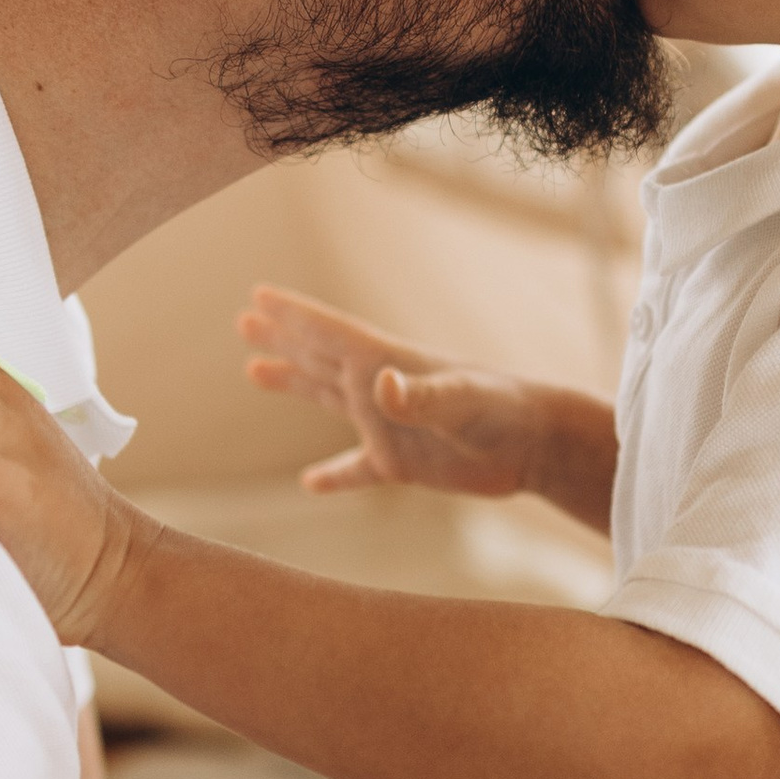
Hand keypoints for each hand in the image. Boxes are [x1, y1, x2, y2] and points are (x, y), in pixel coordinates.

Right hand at [239, 285, 544, 500]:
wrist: (536, 444)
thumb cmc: (503, 410)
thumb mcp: (461, 399)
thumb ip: (421, 394)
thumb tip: (381, 386)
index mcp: (387, 364)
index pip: (330, 334)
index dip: (293, 315)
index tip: (257, 295)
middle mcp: (380, 390)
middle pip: (319, 359)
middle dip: (282, 339)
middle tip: (243, 320)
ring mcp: (388, 426)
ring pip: (327, 399)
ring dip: (294, 384)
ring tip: (255, 371)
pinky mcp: (403, 463)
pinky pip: (357, 470)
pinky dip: (334, 476)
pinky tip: (311, 483)